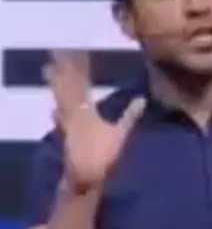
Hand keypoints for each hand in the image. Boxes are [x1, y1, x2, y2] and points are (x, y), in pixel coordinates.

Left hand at [43, 50, 145, 192]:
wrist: (85, 176)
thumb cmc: (104, 155)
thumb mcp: (121, 134)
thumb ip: (130, 115)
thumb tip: (142, 98)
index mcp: (86, 110)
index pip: (82, 83)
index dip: (81, 67)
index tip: (80, 53)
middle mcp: (72, 113)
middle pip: (67, 87)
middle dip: (64, 70)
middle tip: (59, 54)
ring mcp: (66, 124)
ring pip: (60, 99)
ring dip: (57, 85)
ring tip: (52, 71)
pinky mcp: (65, 134)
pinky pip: (59, 116)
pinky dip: (57, 108)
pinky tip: (54, 108)